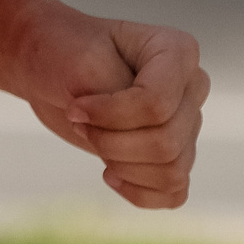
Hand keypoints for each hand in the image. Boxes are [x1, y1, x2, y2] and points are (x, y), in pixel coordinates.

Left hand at [11, 6, 206, 207]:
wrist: (51, 65)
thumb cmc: (65, 52)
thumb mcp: (83, 63)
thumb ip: (118, 97)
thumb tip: (147, 141)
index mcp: (178, 51)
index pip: (157, 105)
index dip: (111, 116)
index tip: (74, 108)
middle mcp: (191, 87)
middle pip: (166, 142)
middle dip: (111, 143)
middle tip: (78, 122)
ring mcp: (187, 122)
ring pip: (172, 171)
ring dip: (122, 166)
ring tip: (92, 140)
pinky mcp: (173, 152)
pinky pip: (174, 192)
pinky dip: (140, 192)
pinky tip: (109, 174)